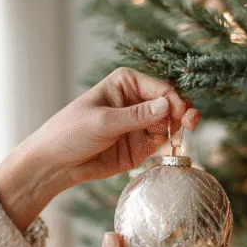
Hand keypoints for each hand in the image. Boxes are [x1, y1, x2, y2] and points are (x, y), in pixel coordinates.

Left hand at [0, 68, 199, 230]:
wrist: (55, 163)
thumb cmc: (70, 132)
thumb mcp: (102, 122)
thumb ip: (136, 116)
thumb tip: (167, 105)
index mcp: (126, 83)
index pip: (160, 88)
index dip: (174, 99)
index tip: (181, 114)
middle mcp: (137, 101)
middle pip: (170, 103)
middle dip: (182, 112)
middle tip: (191, 124)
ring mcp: (140, 124)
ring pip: (170, 123)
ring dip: (180, 128)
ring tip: (184, 134)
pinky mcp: (141, 146)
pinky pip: (162, 142)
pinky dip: (171, 144)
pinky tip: (174, 146)